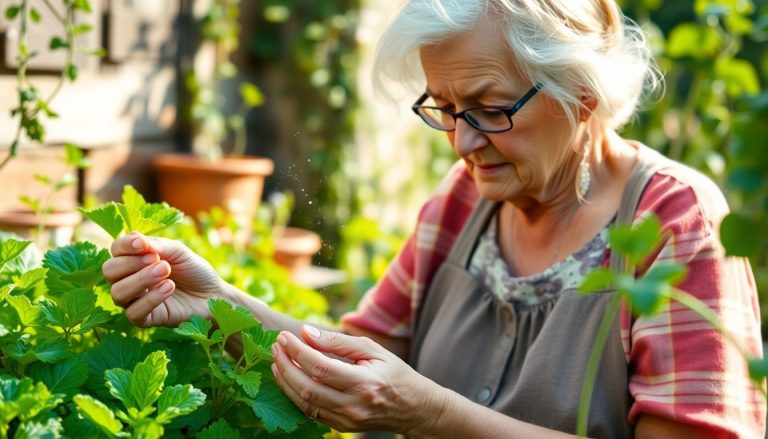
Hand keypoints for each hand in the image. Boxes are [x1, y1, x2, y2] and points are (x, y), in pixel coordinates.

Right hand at [102, 232, 222, 326]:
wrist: (214, 294)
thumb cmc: (194, 270)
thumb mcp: (178, 252)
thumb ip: (158, 245)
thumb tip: (139, 241)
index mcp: (134, 260)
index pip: (116, 250)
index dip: (125, 245)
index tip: (143, 244)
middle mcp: (129, 280)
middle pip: (109, 271)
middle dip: (131, 263)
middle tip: (157, 260)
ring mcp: (135, 301)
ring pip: (117, 293)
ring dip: (141, 279)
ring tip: (165, 271)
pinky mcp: (145, 320)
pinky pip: (134, 312)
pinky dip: (150, 298)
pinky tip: (168, 287)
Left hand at [271, 326, 446, 435]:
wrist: (415, 408)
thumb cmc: (395, 373)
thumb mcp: (373, 349)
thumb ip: (338, 342)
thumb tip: (305, 333)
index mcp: (365, 383)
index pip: (321, 368)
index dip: (298, 351)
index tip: (285, 336)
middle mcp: (354, 406)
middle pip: (307, 388)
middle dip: (286, 365)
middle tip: (276, 346)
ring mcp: (347, 421)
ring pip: (305, 404)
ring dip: (285, 381)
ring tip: (277, 361)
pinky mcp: (342, 428)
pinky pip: (311, 413)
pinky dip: (296, 395)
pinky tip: (289, 378)